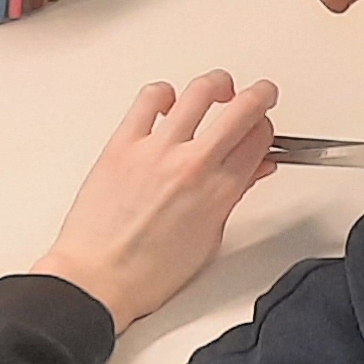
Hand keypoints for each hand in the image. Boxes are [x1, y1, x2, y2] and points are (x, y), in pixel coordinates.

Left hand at [33, 71, 277, 327]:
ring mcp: (157, 150)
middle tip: (260, 95)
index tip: (262, 131)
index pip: (260, 138)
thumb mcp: (208, 239)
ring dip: (218, 85)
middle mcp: (192, 165)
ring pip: (200, 92)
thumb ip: (232, 197)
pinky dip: (165, 94)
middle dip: (260, 95)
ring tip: (218, 91)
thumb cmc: (147, 272)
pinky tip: (168, 104)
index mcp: (219, 192)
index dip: (267, 129)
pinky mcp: (123, 143)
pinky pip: (150, 98)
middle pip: (243, 107)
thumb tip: (250, 171)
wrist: (96, 278)